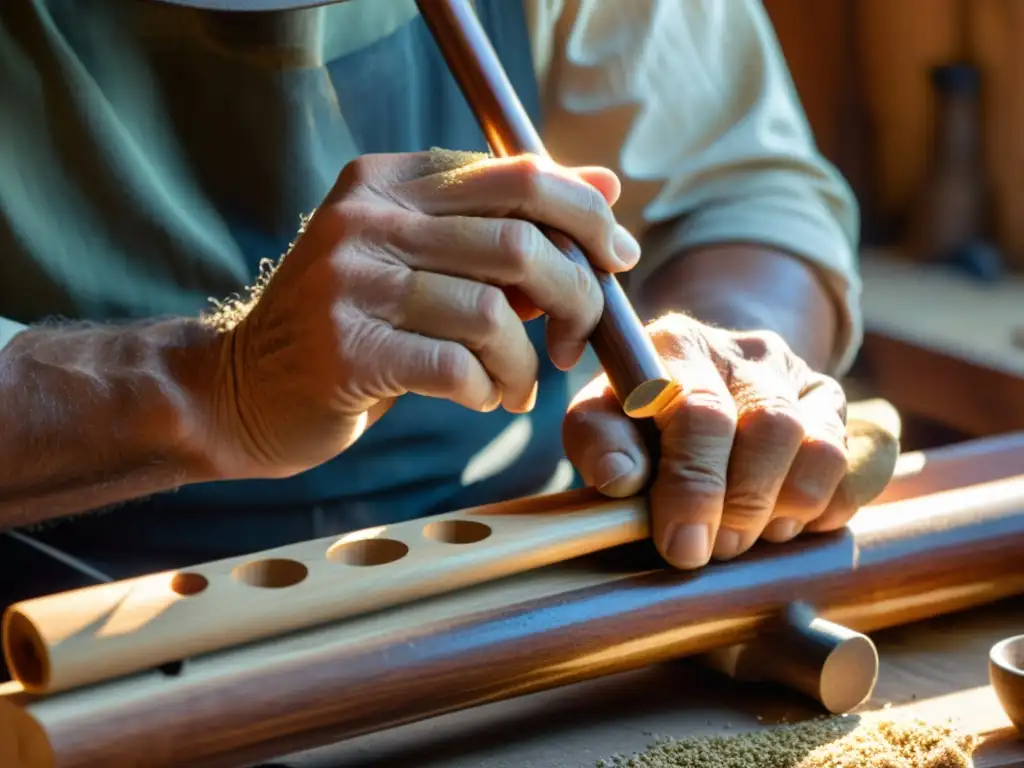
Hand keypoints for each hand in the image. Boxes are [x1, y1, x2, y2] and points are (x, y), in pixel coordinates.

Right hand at [204, 151, 640, 478]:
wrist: (242, 389)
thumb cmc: (355, 325)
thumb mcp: (423, 260)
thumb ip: (505, 224)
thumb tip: (606, 186)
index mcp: (390, 181)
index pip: (517, 173)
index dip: (586, 214)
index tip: (618, 258)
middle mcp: (366, 218)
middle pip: (519, 240)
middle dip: (575, 296)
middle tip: (573, 338)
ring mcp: (349, 280)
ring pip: (492, 313)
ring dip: (525, 362)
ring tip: (517, 385)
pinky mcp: (345, 348)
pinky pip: (458, 366)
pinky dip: (490, 389)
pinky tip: (483, 398)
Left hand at [563, 313, 851, 568]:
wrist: (694, 391)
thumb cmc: (638, 419)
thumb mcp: (600, 421)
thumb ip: (598, 442)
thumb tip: (621, 477)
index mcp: (679, 343)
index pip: (701, 410)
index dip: (693, 485)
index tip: (681, 544)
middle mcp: (746, 351)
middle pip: (770, 428)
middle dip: (742, 505)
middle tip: (714, 549)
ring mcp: (798, 376)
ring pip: (821, 448)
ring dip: (785, 509)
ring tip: (749, 537)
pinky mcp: (835, 407)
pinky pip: (857, 466)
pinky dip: (827, 508)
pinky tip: (786, 524)